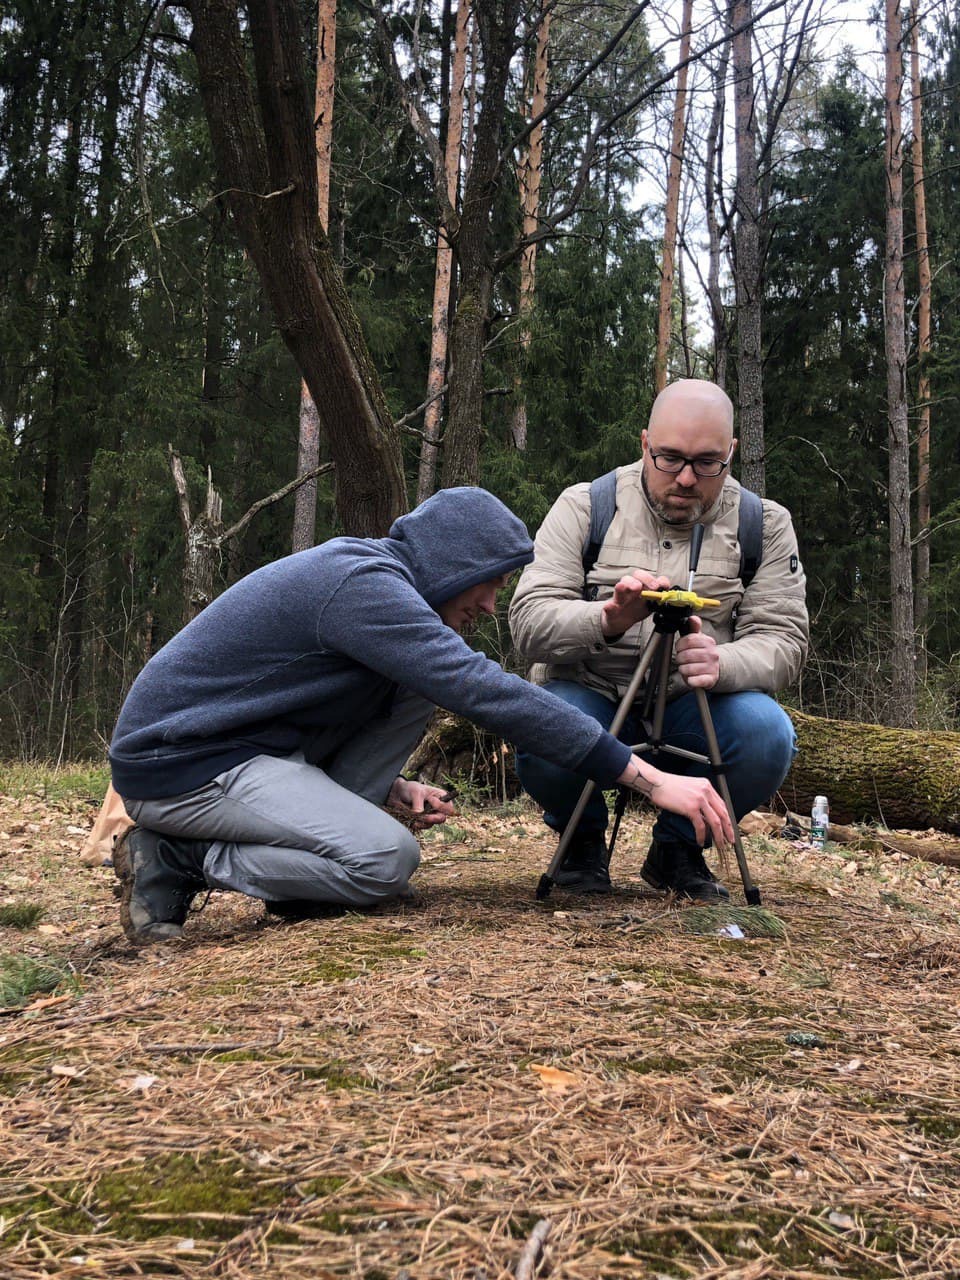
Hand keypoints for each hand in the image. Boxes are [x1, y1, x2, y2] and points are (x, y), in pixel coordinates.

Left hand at [386, 777, 455, 829]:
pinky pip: (424, 826)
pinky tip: (413, 822)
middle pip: (441, 818)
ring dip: (423, 822)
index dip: (441, 807)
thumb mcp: (416, 793)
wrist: (399, 794)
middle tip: (423, 817)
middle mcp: (439, 808)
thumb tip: (419, 815)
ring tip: (414, 818)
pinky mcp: (424, 821)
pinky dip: (418, 825)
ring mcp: (431, 815)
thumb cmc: (410, 789)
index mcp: (441, 797)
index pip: (448, 807)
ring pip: (432, 824)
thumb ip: (419, 805)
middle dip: (431, 818)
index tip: (431, 802)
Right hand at [601, 570, 670, 635]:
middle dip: (646, 579)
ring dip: (626, 585)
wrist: (621, 620)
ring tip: (632, 587)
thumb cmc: (636, 608)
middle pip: (637, 576)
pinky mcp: (611, 608)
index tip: (664, 585)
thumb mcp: (650, 603)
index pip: (650, 577)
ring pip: (621, 586)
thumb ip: (659, 598)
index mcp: (642, 587)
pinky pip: (608, 606)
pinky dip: (609, 606)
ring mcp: (620, 597)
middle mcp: (631, 588)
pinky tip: (610, 606)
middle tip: (653, 587)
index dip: (658, 580)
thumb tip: (669, 595)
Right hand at [617, 757, 732, 846]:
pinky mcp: (691, 808)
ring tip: (719, 845)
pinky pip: (700, 825)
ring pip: (715, 822)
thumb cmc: (668, 786)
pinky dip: (702, 835)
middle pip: (723, 814)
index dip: (727, 819)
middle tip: (730, 840)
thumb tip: (704, 813)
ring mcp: (699, 800)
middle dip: (728, 830)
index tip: (729, 828)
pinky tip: (700, 841)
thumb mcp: (689, 787)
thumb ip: (699, 797)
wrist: (656, 783)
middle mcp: (705, 792)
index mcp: (706, 786)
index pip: (722, 805)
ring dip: (718, 836)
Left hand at [675, 616, 719, 688]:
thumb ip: (694, 628)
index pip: (689, 640)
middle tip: (682, 659)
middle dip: (680, 658)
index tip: (680, 648)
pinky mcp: (710, 679)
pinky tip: (691, 677)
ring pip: (688, 668)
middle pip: (686, 655)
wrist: (716, 668)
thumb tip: (692, 618)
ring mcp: (712, 667)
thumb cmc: (702, 653)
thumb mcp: (699, 639)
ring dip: (683, 669)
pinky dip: (690, 680)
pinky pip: (695, 681)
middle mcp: (712, 654)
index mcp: (708, 642)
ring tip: (686, 668)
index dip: (680, 645)